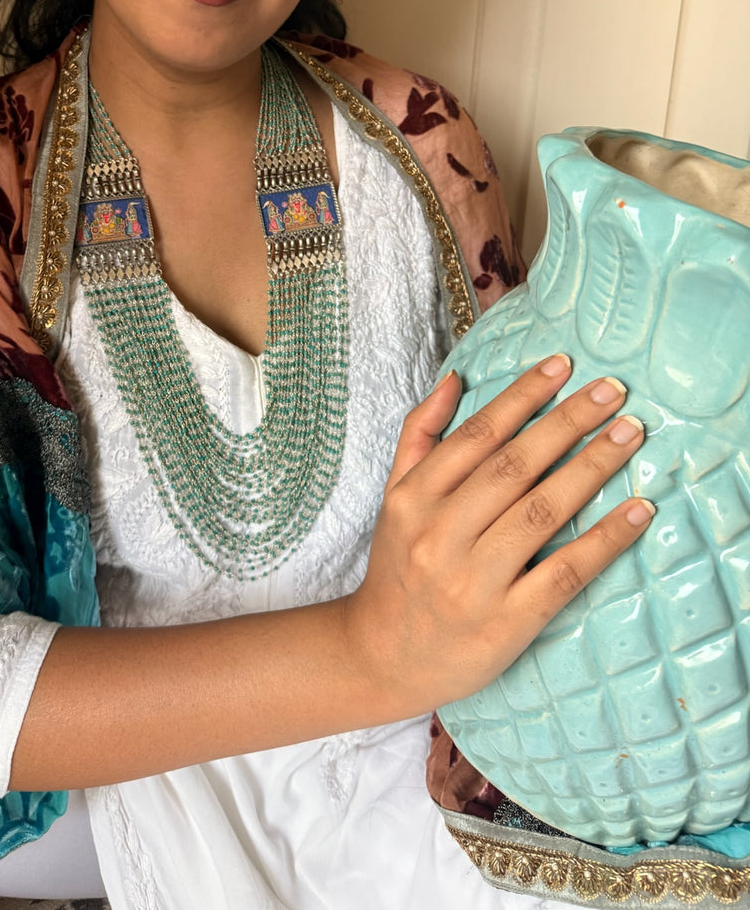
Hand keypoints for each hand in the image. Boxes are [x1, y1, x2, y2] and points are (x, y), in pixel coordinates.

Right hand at [342, 355, 651, 716]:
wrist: (382, 655)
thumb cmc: (398, 566)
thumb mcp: (395, 496)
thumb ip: (421, 435)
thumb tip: (456, 378)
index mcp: (414, 498)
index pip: (477, 435)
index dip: (522, 396)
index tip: (563, 365)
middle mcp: (441, 535)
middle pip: (514, 467)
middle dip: (568, 423)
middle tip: (613, 391)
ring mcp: (474, 581)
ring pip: (542, 512)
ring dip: (592, 468)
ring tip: (630, 435)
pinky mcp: (506, 623)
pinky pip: (564, 573)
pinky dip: (605, 539)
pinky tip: (638, 510)